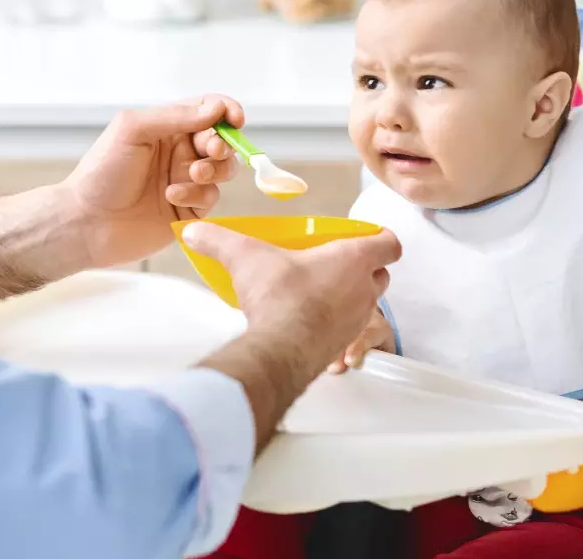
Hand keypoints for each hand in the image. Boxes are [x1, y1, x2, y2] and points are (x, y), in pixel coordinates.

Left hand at [62, 95, 244, 267]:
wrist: (87, 222)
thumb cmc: (102, 171)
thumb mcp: (133, 130)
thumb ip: (175, 116)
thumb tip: (215, 109)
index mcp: (168, 126)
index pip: (208, 110)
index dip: (227, 111)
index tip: (235, 119)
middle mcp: (180, 151)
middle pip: (222, 140)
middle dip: (222, 144)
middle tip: (208, 151)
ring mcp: (186, 181)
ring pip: (224, 170)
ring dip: (214, 170)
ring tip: (192, 175)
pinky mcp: (189, 210)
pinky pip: (211, 198)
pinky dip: (197, 195)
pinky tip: (172, 197)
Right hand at [180, 221, 401, 374]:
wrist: (280, 350)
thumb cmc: (279, 297)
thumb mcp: (244, 257)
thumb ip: (218, 240)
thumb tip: (193, 231)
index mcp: (353, 259)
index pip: (389, 243)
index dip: (381, 239)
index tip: (364, 238)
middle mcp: (364, 289)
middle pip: (380, 274)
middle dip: (363, 268)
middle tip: (333, 263)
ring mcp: (356, 320)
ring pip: (367, 303)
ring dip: (350, 297)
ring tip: (319, 293)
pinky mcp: (343, 344)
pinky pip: (350, 330)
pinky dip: (336, 323)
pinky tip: (310, 321)